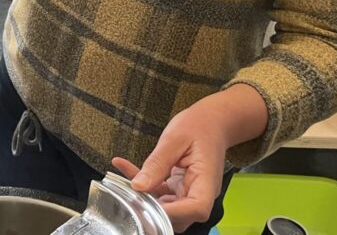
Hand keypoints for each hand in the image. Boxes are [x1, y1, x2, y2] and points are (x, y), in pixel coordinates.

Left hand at [111, 106, 228, 232]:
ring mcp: (190, 192)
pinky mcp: (180, 188)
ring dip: (145, 197)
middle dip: (153, 209)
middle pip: (180, 216)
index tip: (147, 203)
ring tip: (126, 179)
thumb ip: (157, 163)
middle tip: (130, 191)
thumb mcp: (174, 139)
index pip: (196, 208)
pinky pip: (160, 194)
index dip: (172, 212)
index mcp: (207, 181)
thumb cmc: (198, 126)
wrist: (210, 121)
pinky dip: (145, 186)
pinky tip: (127, 170)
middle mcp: (201, 192)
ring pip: (166, 208)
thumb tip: (138, 185)